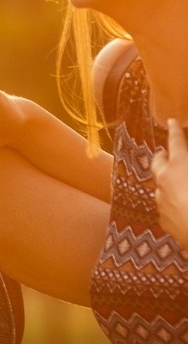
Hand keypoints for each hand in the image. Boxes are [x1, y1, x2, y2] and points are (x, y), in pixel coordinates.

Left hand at [152, 119, 187, 250]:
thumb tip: (185, 163)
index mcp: (179, 166)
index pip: (176, 142)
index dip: (175, 130)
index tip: (171, 122)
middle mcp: (165, 180)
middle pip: (158, 162)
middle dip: (162, 155)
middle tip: (167, 152)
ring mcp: (161, 201)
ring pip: (159, 184)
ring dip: (165, 179)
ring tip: (175, 179)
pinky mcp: (164, 220)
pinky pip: (165, 205)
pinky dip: (170, 200)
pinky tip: (180, 205)